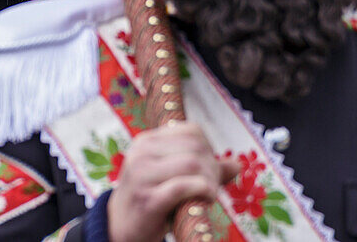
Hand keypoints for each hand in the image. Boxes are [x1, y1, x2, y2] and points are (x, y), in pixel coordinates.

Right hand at [107, 122, 236, 241]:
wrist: (120, 227)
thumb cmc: (150, 199)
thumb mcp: (171, 177)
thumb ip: (202, 168)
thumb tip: (236, 164)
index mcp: (146, 141)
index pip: (191, 130)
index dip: (209, 148)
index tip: (210, 169)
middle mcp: (141, 153)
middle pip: (195, 147)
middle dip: (213, 166)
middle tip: (214, 185)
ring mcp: (142, 175)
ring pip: (192, 164)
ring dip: (211, 180)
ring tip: (210, 194)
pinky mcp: (148, 199)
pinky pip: (185, 186)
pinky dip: (204, 191)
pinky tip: (206, 200)